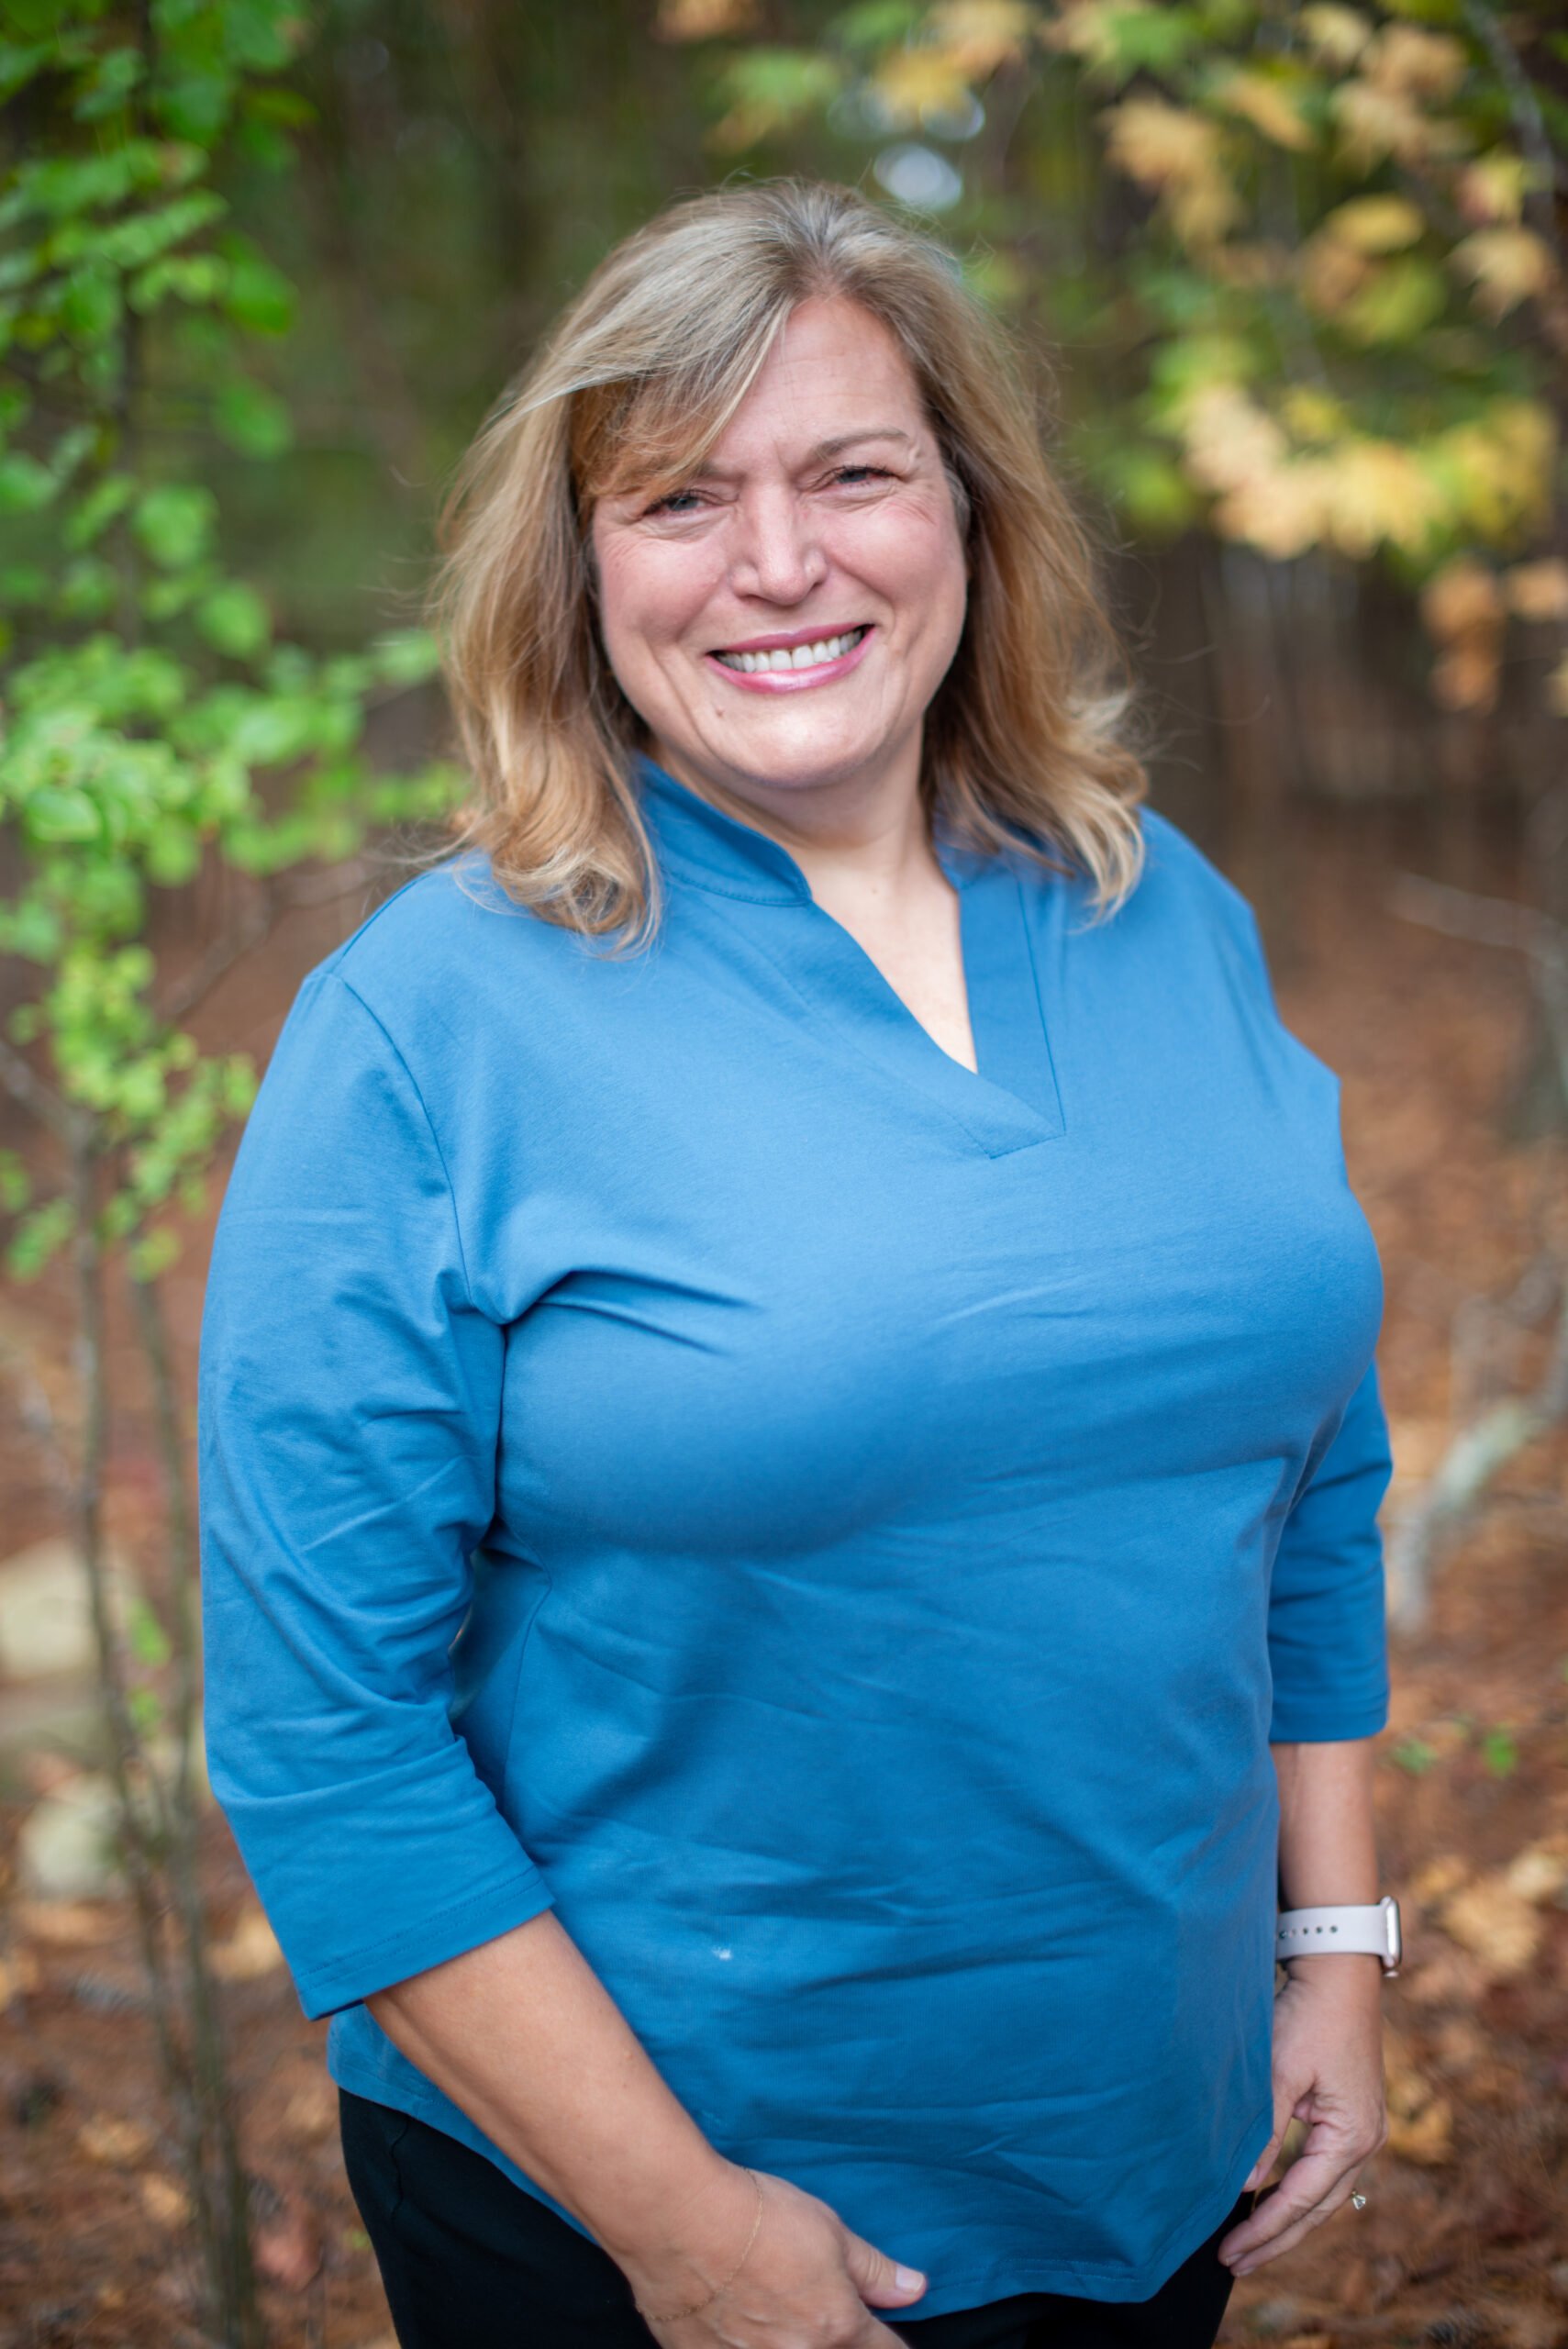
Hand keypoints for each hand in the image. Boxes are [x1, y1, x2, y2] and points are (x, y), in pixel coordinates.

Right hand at [617, 2160, 927, 2346]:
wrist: (678, 2222)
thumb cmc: (754, 2218)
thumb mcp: (829, 2230)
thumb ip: (874, 2271)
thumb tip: (915, 2288)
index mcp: (839, 2331)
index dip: (890, 2342)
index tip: (882, 2334)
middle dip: (838, 2341)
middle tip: (813, 2311)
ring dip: (794, 2343)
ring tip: (775, 2315)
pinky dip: (749, 2347)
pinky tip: (739, 2327)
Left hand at [1218, 1958, 1386, 2278]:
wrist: (1339, 1973)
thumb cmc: (1309, 2016)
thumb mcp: (1280, 2072)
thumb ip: (1263, 2132)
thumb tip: (1245, 2188)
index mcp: (1353, 2136)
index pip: (1303, 2199)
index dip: (1265, 2229)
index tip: (1231, 2251)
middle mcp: (1366, 2142)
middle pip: (1318, 2209)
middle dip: (1276, 2239)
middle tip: (1234, 2263)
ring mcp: (1363, 2132)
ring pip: (1323, 2195)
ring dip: (1287, 2220)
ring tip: (1248, 2245)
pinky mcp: (1351, 2118)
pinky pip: (1323, 2171)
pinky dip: (1296, 2191)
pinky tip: (1270, 2200)